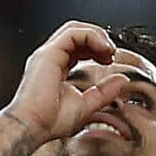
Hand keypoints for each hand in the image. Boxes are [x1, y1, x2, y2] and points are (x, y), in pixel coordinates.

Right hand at [0, 20, 131, 147]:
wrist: (32, 127)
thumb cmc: (50, 121)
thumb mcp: (86, 105)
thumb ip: (104, 92)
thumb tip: (122, 80)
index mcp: (56, 67)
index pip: (78, 47)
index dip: (97, 49)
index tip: (110, 60)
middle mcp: (50, 58)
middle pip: (76, 34)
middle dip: (98, 39)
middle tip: (112, 53)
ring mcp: (47, 53)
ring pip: (75, 29)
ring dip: (96, 36)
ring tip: (109, 50)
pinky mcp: (49, 53)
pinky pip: (73, 33)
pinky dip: (91, 36)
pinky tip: (103, 49)